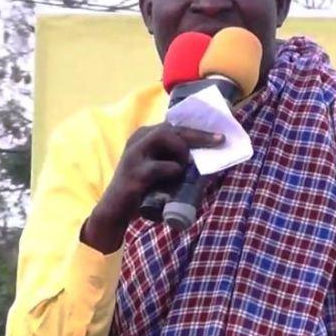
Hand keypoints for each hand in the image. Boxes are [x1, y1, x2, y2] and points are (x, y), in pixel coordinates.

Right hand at [81, 124, 222, 252]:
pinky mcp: (134, 173)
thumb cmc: (142, 188)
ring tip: (189, 165)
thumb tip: (206, 158)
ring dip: (182, 149)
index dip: (197, 128)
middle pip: (171, 128)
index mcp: (144, 136)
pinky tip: (176, 178)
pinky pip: (159, 167)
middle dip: (198, 134)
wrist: (115, 210)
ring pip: (163, 137)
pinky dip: (173, 171)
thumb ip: (174, 159)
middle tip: (219, 140)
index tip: (218, 134)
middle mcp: (138, 140)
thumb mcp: (158, 168)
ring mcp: (134, 155)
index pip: (174, 125)